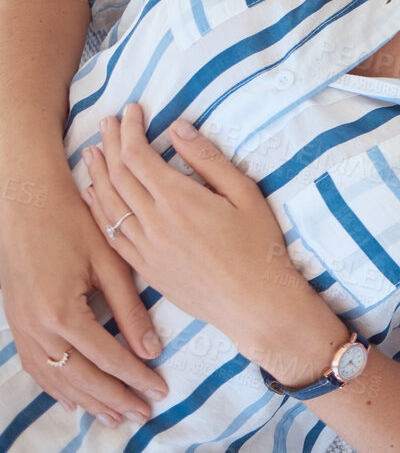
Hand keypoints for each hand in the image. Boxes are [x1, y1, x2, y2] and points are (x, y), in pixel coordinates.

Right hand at [0, 156, 165, 426]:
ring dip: (88, 399)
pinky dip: (59, 387)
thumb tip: (152, 349)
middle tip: (143, 413)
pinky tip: (75, 399)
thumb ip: (130, 308)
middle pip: (82, 377)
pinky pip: (38, 367)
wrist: (26, 206)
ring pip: (58, 378)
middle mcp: (39, 328)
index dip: (135, 377)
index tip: (160, 391)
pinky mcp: (17, 325)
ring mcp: (23, 329)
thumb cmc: (73, 225)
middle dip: (115, 398)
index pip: (107, 357)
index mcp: (63, 312)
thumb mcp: (109, 262)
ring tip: (116, 415)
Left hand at [81, 104, 331, 366]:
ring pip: (107, 204)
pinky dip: (97, 210)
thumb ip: (209, 160)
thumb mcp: (245, 194)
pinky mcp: (145, 267)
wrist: (254, 302)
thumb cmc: (259, 245)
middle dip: (110, 143)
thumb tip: (178, 129)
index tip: (132, 110)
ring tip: (92, 150)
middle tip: (108, 121)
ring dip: (97, 173)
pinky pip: (109, 233)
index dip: (130, 130)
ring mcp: (145, 247)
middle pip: (118, 175)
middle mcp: (154, 222)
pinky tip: (93, 196)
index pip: (139, 156)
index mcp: (178, 200)